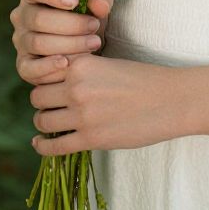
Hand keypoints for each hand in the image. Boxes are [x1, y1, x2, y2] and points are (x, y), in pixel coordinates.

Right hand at [10, 0, 115, 85]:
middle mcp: (22, 15)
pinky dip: (48, 67)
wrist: (86, 46)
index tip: (75, 1)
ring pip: (37, 42)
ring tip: (93, 44)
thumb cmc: (87, 17)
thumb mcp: (97, 5)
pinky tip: (67, 64)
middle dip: (70, 24)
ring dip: (68, 44)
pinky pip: (29, 68)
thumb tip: (100, 4)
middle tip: (94, 26)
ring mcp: (21, 41)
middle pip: (37, 18)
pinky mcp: (23, 65)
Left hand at [30, 53, 182, 155]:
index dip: (46, 77)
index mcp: (82, 64)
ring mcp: (82, 115)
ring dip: (43, 121)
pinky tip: (39, 143)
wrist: (171, 100)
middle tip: (50, 104)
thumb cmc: (144, 79)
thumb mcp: (108, 63)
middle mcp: (77, 87)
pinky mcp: (91, 139)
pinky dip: (43, 146)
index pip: (45, 71)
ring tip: (49, 122)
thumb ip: (82, 71)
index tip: (50, 84)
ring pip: (42, 120)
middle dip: (42, 101)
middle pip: (37, 96)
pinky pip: (54, 146)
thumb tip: (56, 81)